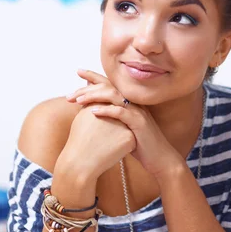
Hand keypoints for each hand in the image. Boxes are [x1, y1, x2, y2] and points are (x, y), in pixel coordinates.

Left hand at [67, 69, 182, 177]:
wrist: (160, 160)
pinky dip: (106, 110)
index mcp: (129, 102)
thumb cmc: (140, 145)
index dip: (94, 76)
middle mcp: (134, 103)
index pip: (110, 83)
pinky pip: (121, 112)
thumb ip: (112, 116)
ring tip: (78, 100)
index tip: (78, 71)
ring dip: (94, 96)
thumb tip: (95, 108)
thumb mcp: (123, 128)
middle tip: (70, 94)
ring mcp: (137, 111)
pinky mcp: (139, 123)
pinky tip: (92, 111)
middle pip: (109, 86)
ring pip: (114, 96)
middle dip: (88, 87)